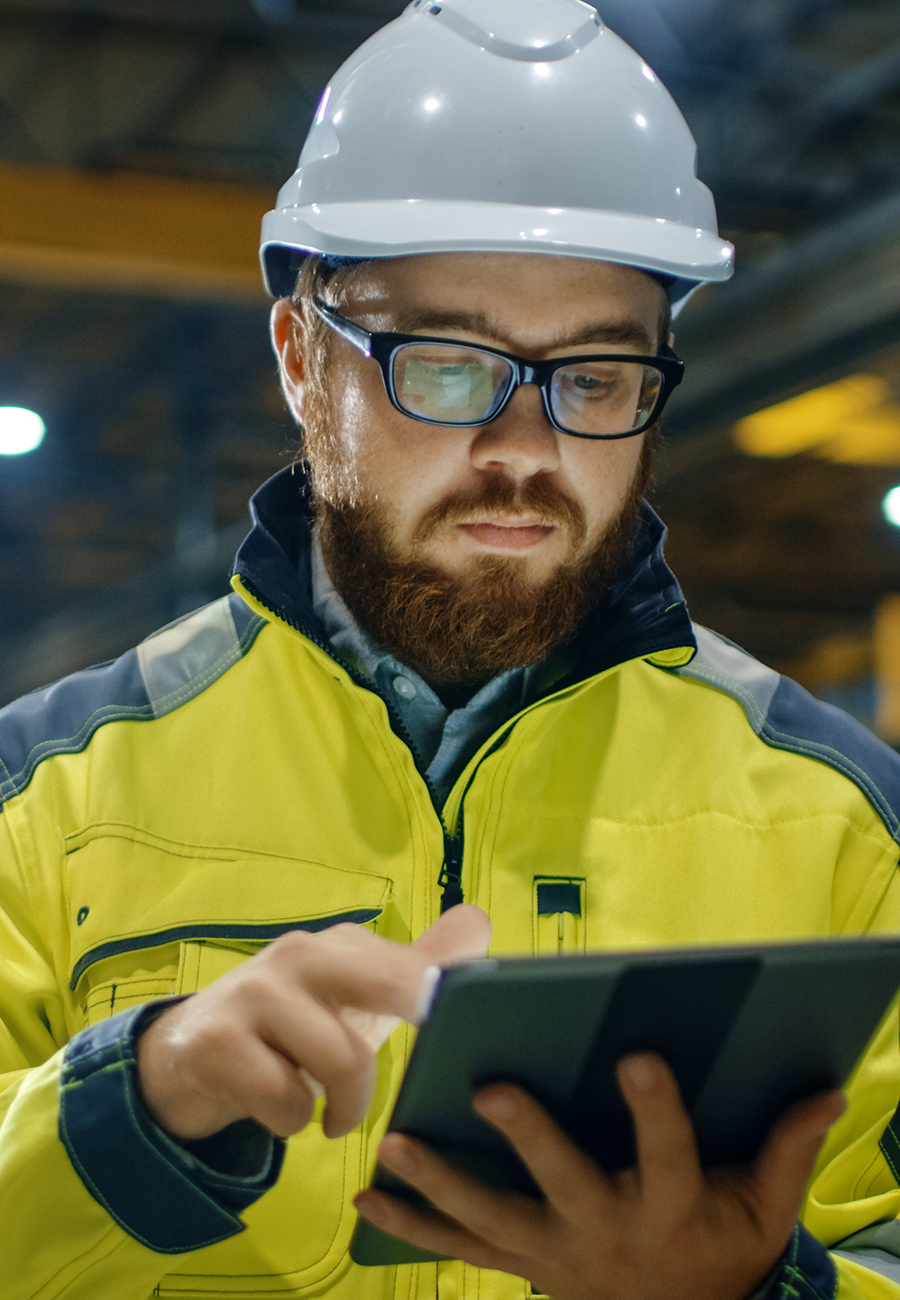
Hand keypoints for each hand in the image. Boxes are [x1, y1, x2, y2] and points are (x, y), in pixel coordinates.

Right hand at [135, 903, 490, 1141]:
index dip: (447, 995)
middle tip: (428, 1064)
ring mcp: (256, 993)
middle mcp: (301, 953)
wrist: (187, 1056)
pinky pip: (286, 1100)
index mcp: (342, 944)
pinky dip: (292, 1121)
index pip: (414, 963)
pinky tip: (278, 1110)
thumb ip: (417, 966)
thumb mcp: (356, 1000)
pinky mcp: (217, 1041)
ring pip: (343, 1061)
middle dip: (421, 1014)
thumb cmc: (293, 1027)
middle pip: (390, 983)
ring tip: (330, 1112)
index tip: (467, 1020)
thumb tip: (479, 921)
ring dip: (345, 1106)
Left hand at [355, 1053, 845, 1299]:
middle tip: (489, 1087)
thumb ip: (788, 1148)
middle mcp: (604, 1230)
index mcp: (669, 1205)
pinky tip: (368, 1201)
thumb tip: (829, 1090)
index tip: (638, 1054)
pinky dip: (412, 1227)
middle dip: (528, 1136)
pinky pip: (459, 1249)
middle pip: (564, 1182)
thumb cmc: (722, 1250)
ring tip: (395, 1143)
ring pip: (492, 1219)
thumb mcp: (766, 1208)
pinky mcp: (522, 1263)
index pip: (667, 1151)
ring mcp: (554, 1252)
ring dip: (440, 1183)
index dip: (656, 1108)